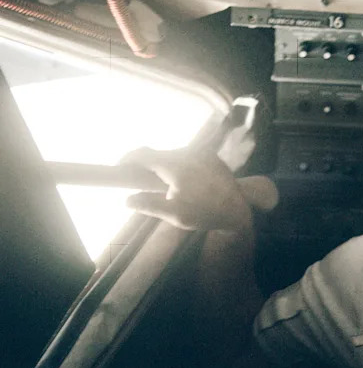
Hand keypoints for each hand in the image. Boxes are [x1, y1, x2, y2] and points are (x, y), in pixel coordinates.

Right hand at [119, 146, 277, 235]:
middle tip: (138, 180)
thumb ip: (149, 205)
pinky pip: (188, 156)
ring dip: (164, 165)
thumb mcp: (175, 215)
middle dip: (146, 165)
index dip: (127, 159)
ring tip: (161, 183)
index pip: (143, 154)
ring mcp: (202, 152)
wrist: (239, 210)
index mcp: (177, 164)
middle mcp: (189, 152)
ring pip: (173, 154)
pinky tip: (181, 180)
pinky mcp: (212, 156)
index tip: (119, 169)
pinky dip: (179, 164)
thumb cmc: (206, 214)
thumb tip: (127, 200)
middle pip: (159, 154)